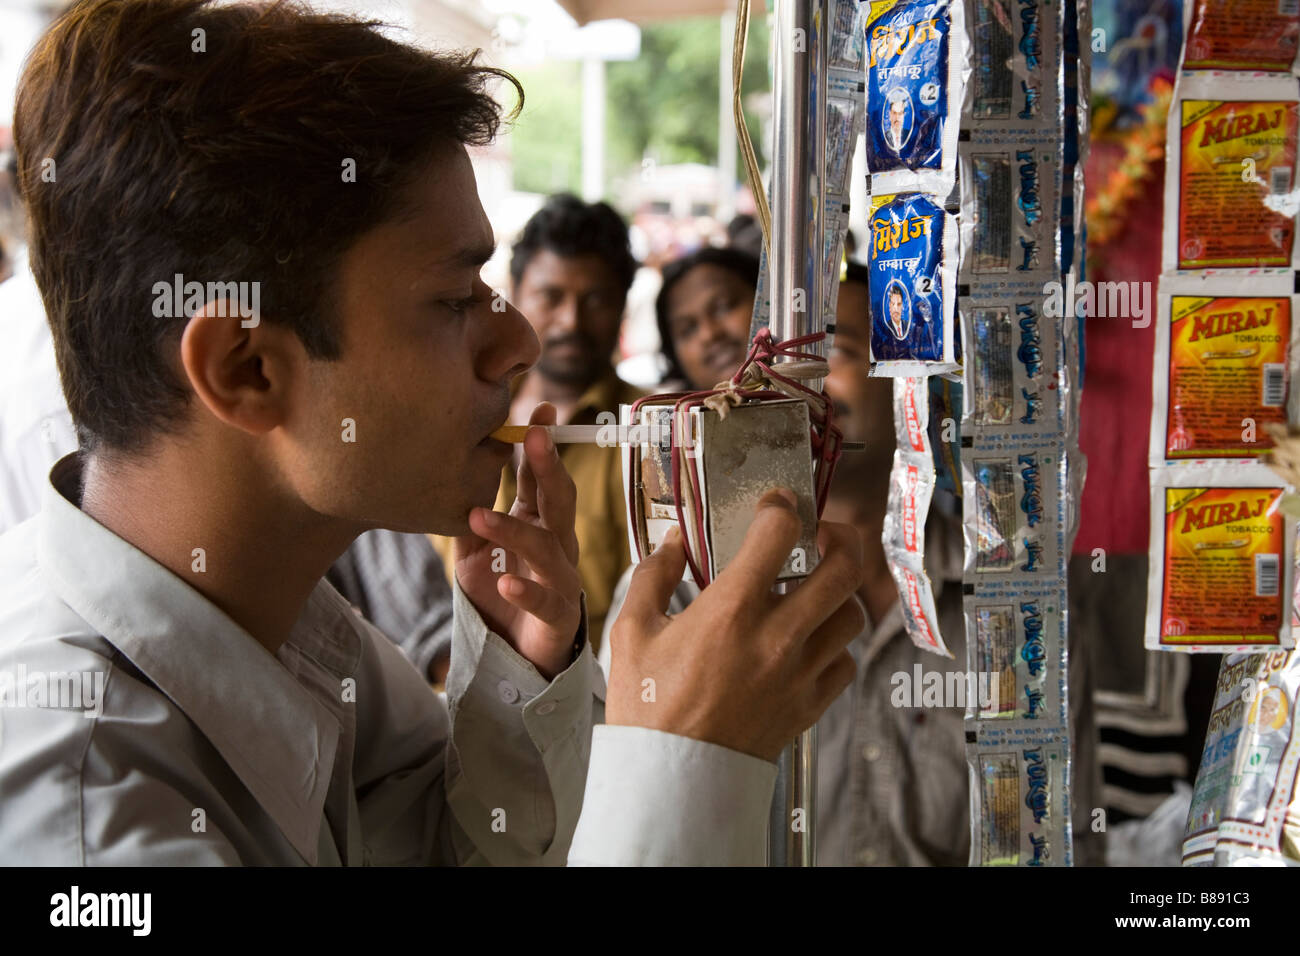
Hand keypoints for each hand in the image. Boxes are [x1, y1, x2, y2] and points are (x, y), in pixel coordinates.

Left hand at [453, 402, 581, 680]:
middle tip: (534, 435)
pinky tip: (505, 583)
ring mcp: (561, 579)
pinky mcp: (558, 616)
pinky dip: (525, 591)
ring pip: (545, 546)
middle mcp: (557, 545)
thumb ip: (472, 518)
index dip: (539, 445)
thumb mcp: (478, 553)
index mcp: (539, 524)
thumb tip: (453, 472)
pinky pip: (544, 600)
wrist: (521, 658)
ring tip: (478, 515)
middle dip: (547, 466)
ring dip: (513, 529)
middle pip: (558, 499)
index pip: (540, 477)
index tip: (538, 408)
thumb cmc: (502, 599)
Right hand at [605, 489, 863, 761]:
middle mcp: (775, 637)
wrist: (670, 779)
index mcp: (730, 611)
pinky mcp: (809, 705)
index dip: (782, 507)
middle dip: (841, 537)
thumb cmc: (647, 707)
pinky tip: (807, 641)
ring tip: (813, 591)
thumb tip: (676, 541)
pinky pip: (844, 662)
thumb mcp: (631, 632)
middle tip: (823, 534)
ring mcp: (799, 673)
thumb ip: (655, 576)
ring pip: (852, 615)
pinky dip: (834, 645)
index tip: (776, 505)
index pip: (780, 533)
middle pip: (845, 568)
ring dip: (838, 594)